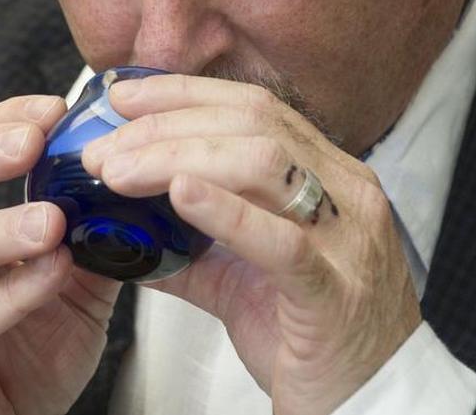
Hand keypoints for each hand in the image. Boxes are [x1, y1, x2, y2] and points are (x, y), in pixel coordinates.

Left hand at [81, 75, 421, 414]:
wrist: (372, 407)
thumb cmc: (314, 343)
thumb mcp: (243, 280)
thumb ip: (191, 247)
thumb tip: (123, 228)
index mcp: (329, 178)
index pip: (254, 108)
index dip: (183, 93)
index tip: (123, 96)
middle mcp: (347, 195)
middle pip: (253, 124)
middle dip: (166, 125)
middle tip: (103, 149)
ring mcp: (348, 240)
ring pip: (265, 165)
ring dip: (177, 157)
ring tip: (120, 173)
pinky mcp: (335, 294)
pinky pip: (283, 242)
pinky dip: (227, 212)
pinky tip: (181, 194)